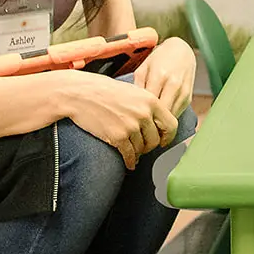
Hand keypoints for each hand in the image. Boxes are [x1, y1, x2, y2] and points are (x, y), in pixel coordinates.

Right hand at [61, 73, 177, 169]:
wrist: (81, 94)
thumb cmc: (105, 90)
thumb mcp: (133, 91)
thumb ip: (148, 105)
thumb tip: (158, 121)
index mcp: (151, 100)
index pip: (171, 124)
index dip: (168, 136)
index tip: (163, 141)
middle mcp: (144, 114)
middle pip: (155, 140)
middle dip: (149, 146)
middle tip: (143, 147)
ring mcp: (131, 126)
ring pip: (142, 149)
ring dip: (138, 153)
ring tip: (134, 153)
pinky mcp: (117, 137)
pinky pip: (129, 155)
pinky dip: (130, 161)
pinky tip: (129, 163)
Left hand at [136, 36, 196, 119]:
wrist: (182, 51)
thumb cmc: (159, 59)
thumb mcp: (143, 68)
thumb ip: (137, 87)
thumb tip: (133, 107)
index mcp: (159, 76)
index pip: (149, 104)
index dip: (140, 115)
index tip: (133, 120)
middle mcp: (173, 85)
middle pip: (161, 114)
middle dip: (150, 123)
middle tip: (140, 126)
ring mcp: (183, 92)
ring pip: (170, 117)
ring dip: (160, 123)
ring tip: (148, 124)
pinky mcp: (188, 97)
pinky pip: (177, 114)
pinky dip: (167, 118)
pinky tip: (159, 117)